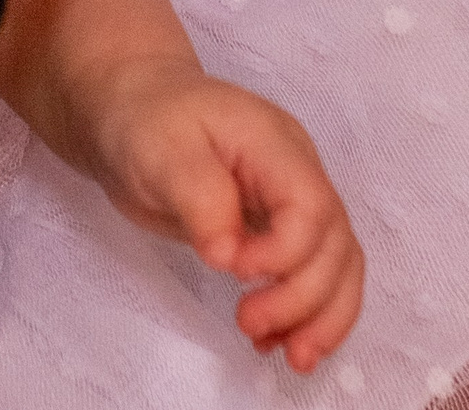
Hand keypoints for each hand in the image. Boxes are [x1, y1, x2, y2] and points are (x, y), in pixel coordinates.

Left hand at [77, 56, 366, 371]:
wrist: (131, 112)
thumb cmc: (144, 120)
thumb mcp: (160, 149)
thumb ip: (198, 198)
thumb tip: (228, 256)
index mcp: (274, 143)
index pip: (312, 205)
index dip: (287, 251)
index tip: (235, 272)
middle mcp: (296, 172)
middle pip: (335, 243)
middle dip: (306, 297)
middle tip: (251, 326)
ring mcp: (291, 202)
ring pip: (338, 265)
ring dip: (321, 316)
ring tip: (288, 356)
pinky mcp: (277, 230)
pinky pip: (311, 274)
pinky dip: (305, 314)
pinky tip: (276, 342)